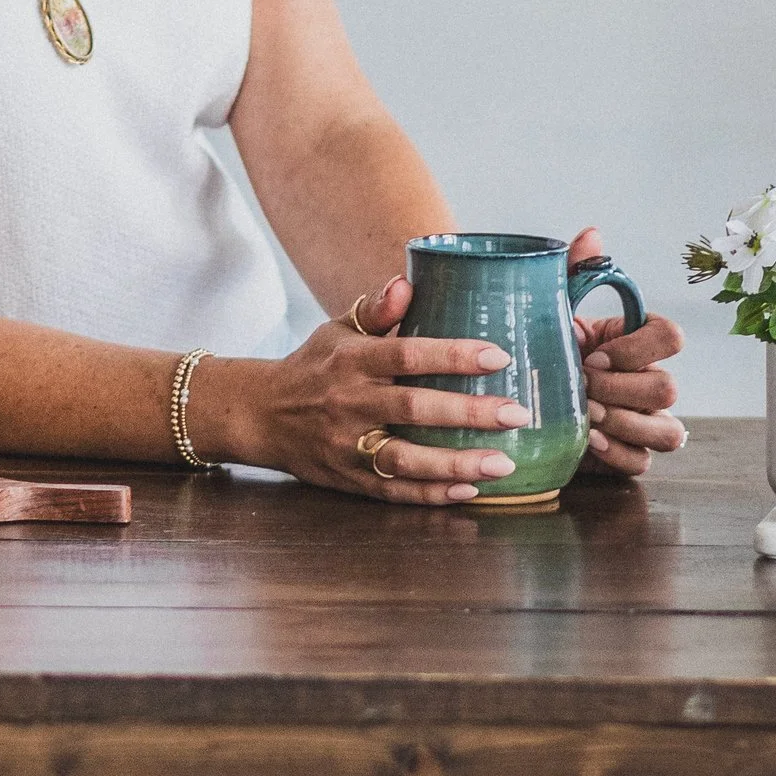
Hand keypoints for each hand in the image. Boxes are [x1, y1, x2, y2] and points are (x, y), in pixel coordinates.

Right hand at [220, 279, 534, 508]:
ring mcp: (347, 445)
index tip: (498, 356)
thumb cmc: (312, 366)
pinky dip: (430, 494)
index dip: (452, 355)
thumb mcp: (336, 330)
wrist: (259, 415)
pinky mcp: (347, 479)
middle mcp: (349, 403)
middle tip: (517, 414)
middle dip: (469, 413)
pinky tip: (469, 489)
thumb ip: (375, 310)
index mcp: (352, 361)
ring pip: (405, 459)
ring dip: (456, 463)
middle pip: (413, 409)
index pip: (406, 354)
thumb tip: (407, 281)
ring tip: (504, 464)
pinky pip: (393, 491)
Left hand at [565, 222, 685, 481]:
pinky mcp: (629, 454)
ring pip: (667, 431)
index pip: (672, 337)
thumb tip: (590, 234)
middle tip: (580, 388)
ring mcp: (645, 421)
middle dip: (621, 390)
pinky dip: (617, 453)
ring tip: (584, 416)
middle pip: (668, 388)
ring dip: (623, 423)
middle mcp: (651, 381)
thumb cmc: (549, 348)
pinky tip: (587, 442)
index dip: (637, 348)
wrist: (523, 394)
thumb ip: (576, 271)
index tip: (592, 353)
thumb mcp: (555, 309)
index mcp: (640, 341)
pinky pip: (643, 462)